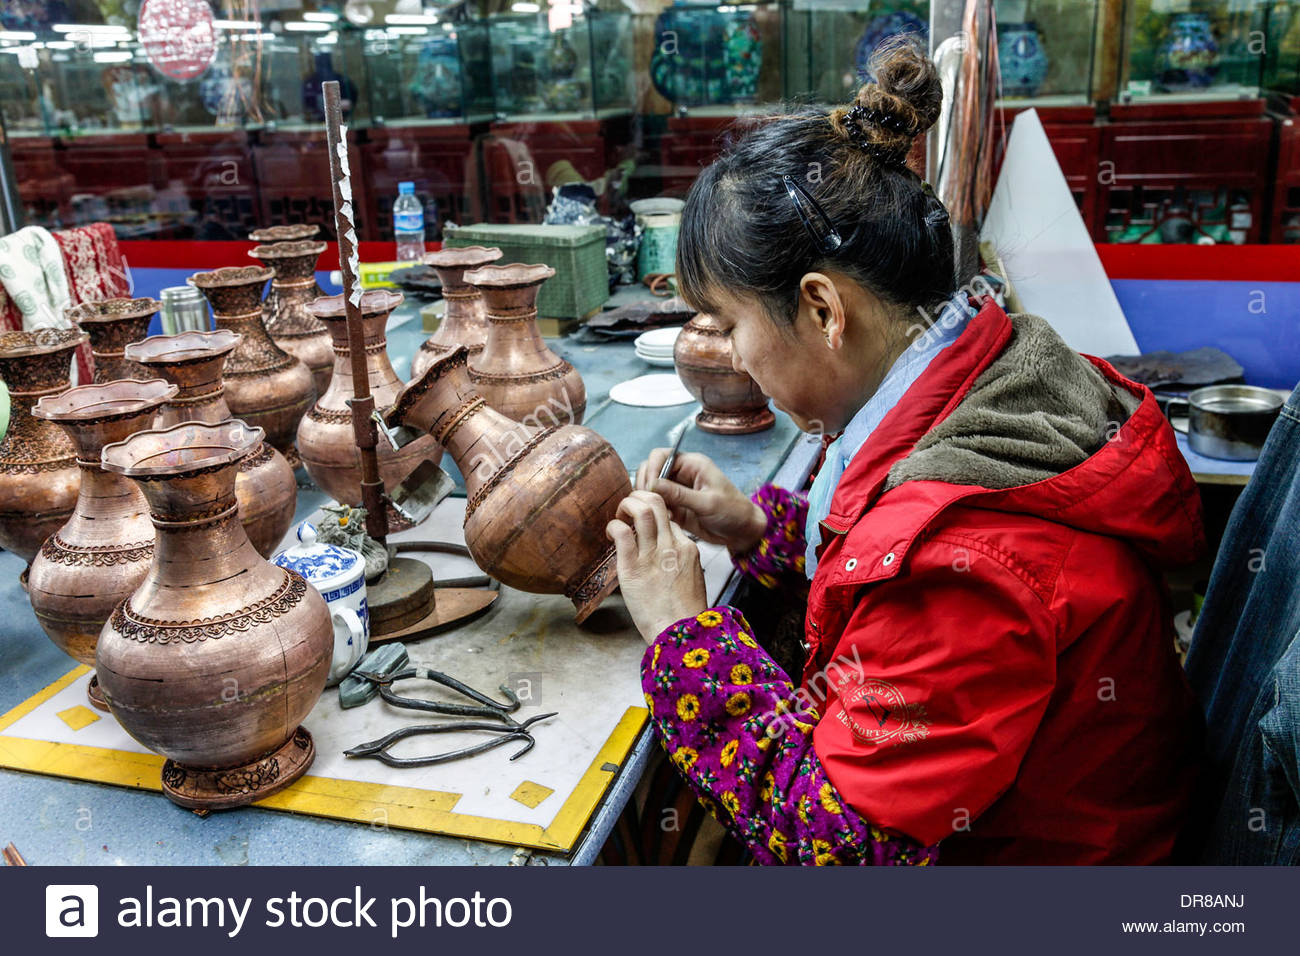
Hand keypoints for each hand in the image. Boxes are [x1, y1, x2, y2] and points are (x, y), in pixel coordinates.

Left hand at [606, 490, 707, 641]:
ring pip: (642, 509)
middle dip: (640, 496)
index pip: (669, 517)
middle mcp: (671, 545)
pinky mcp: (633, 567)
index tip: (641, 520)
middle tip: (628, 508)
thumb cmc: (683, 614)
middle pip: (658, 502)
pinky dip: (613, 526)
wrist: (680, 633)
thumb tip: (664, 557)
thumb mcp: (691, 580)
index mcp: (687, 548)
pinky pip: (622, 533)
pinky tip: (610, 533)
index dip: (654, 513)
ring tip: (619, 515)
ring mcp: (653, 554)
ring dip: (627, 504)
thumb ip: (679, 562)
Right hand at [635, 450, 766, 555]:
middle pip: (651, 470)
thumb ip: (679, 494)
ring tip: (656, 513)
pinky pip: (655, 504)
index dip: (652, 469)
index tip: (649, 487)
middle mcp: (681, 474)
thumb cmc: (733, 512)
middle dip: (645, 485)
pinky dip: (653, 511)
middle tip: (648, 502)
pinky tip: (662, 520)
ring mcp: (676, 491)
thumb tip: (652, 484)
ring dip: (648, 499)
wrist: (742, 532)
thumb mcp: (707, 503)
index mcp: (692, 464)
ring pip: (650, 488)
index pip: (661, 456)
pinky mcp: (674, 507)